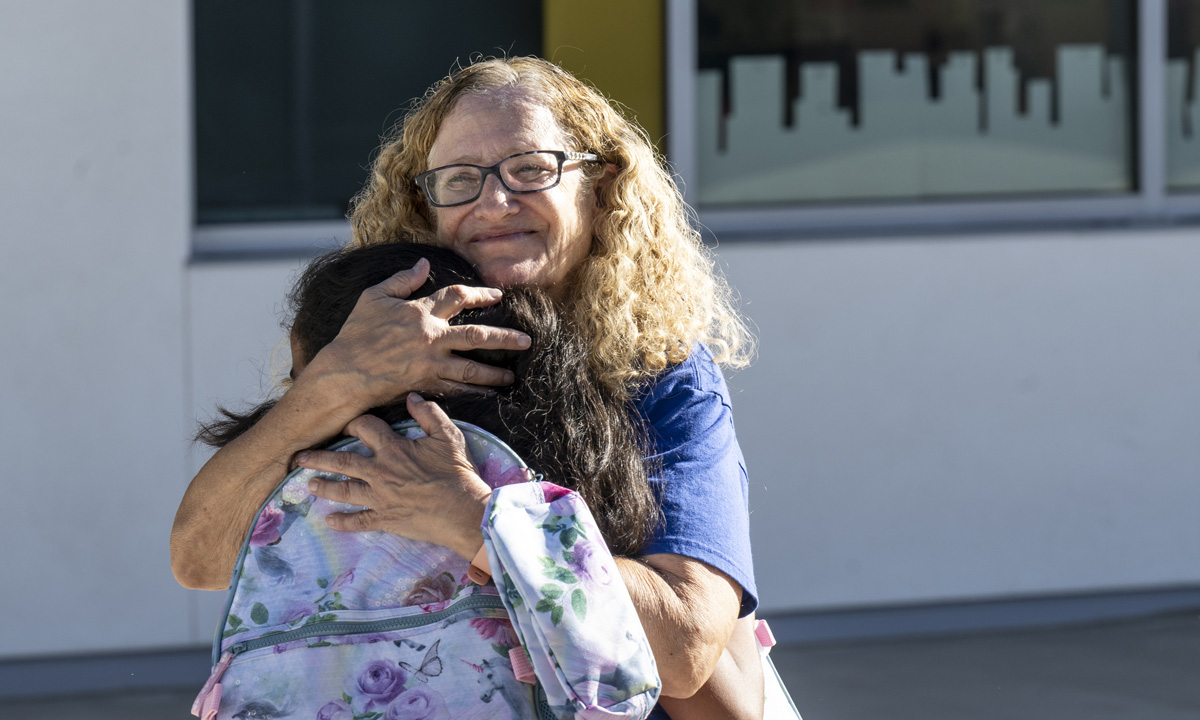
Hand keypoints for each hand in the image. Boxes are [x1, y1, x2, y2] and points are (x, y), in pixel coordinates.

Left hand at [297, 393, 492, 557]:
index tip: (346, 424)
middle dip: (318, 457)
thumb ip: (429, 414)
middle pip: (342, 461)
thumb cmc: (458, 474)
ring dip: (324, 487)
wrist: (464, 512)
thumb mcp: (449, 437)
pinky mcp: (386, 519)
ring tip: (308, 484)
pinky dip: (343, 522)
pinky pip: (359, 522)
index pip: (364, 428)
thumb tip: (412, 397)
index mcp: (394, 449)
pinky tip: (329, 521)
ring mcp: (380, 498)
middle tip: (299, 457)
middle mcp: (380, 472)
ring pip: (344, 491)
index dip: (354, 423)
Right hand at [302, 258, 530, 405]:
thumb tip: (424, 265)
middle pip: (477, 336)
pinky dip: (473, 393)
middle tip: (526, 340)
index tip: (498, 295)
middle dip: (504, 338)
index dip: (481, 294)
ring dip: (494, 373)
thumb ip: (402, 280)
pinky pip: (455, 390)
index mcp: (420, 312)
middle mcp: (430, 338)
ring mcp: (429, 364)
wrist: (344, 372)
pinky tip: (488, 395)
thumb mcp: (373, 297)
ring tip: (512, 376)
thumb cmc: (356, 333)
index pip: (458, 297)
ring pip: (471, 369)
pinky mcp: (424, 385)